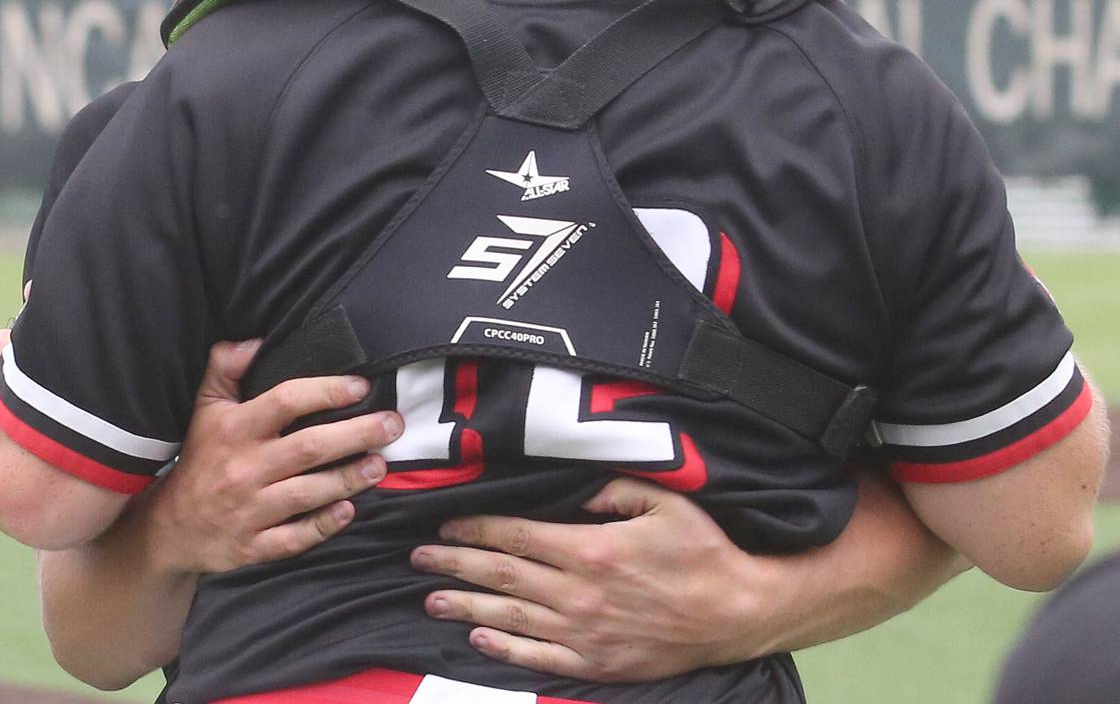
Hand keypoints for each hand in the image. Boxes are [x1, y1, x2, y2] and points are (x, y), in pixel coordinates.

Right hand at [145, 339, 404, 572]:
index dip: (326, 391)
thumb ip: (225, 368)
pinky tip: (349, 511)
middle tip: (392, 424)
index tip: (361, 386)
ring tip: (380, 465)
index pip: (285, 401)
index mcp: (234, 429)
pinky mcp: (254, 546)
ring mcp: (249, 510)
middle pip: (309, 447)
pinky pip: (294, 538)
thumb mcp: (205, 409)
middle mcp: (244, 468)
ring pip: (308, 492)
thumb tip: (255, 340)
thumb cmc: (200, 459)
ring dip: (349, 478)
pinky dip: (323, 525)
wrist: (170, 528)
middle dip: (357, 434)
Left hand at [409, 477, 769, 681]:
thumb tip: (569, 490)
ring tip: (430, 599)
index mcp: (589, 548)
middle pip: (501, 575)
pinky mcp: (597, 663)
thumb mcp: (662, 502)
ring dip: (466, 608)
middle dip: (454, 565)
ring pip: (510, 618)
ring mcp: (585, 632)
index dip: (475, 528)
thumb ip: (610, 491)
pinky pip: (539, 657)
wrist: (737, 613)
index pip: (516, 535)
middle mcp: (578, 593)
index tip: (444, 523)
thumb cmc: (703, 551)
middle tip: (416, 559)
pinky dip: (505, 649)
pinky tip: (478, 640)